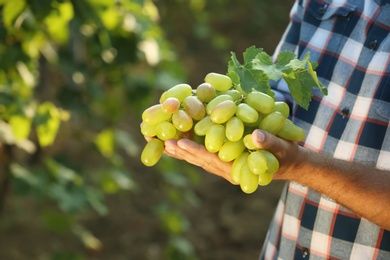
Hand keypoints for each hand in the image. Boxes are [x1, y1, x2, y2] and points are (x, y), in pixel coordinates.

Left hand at [162, 129, 303, 183]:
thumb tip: (256, 137)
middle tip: (160, 141)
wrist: (291, 163)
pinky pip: (205, 154)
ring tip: (161, 140)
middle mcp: (227, 171)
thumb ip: (269, 143)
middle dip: (180, 151)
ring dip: (181, 150)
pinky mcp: (225, 159)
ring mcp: (225, 166)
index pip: (213, 161)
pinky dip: (191, 146)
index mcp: (238, 172)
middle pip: (200, 161)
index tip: (179, 143)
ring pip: (199, 159)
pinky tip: (179, 137)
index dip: (196, 152)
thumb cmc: (288, 156)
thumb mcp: (283, 148)